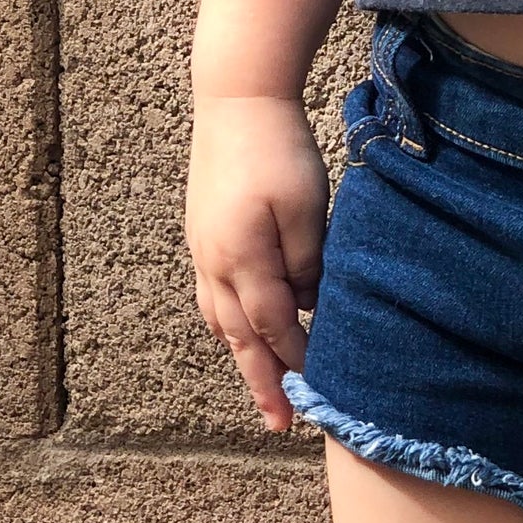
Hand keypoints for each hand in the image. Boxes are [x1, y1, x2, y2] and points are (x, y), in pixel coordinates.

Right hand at [185, 93, 328, 431]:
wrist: (237, 99)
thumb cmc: (279, 149)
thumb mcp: (307, 206)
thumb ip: (306, 262)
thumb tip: (305, 304)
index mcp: (242, 258)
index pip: (273, 326)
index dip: (296, 359)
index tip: (320, 390)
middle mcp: (214, 262)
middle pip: (240, 336)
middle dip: (261, 381)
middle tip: (278, 424)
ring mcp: (202, 248)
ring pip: (220, 319)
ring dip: (242, 355)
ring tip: (261, 385)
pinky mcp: (202, 233)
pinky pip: (211, 295)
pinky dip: (228, 322)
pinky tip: (239, 328)